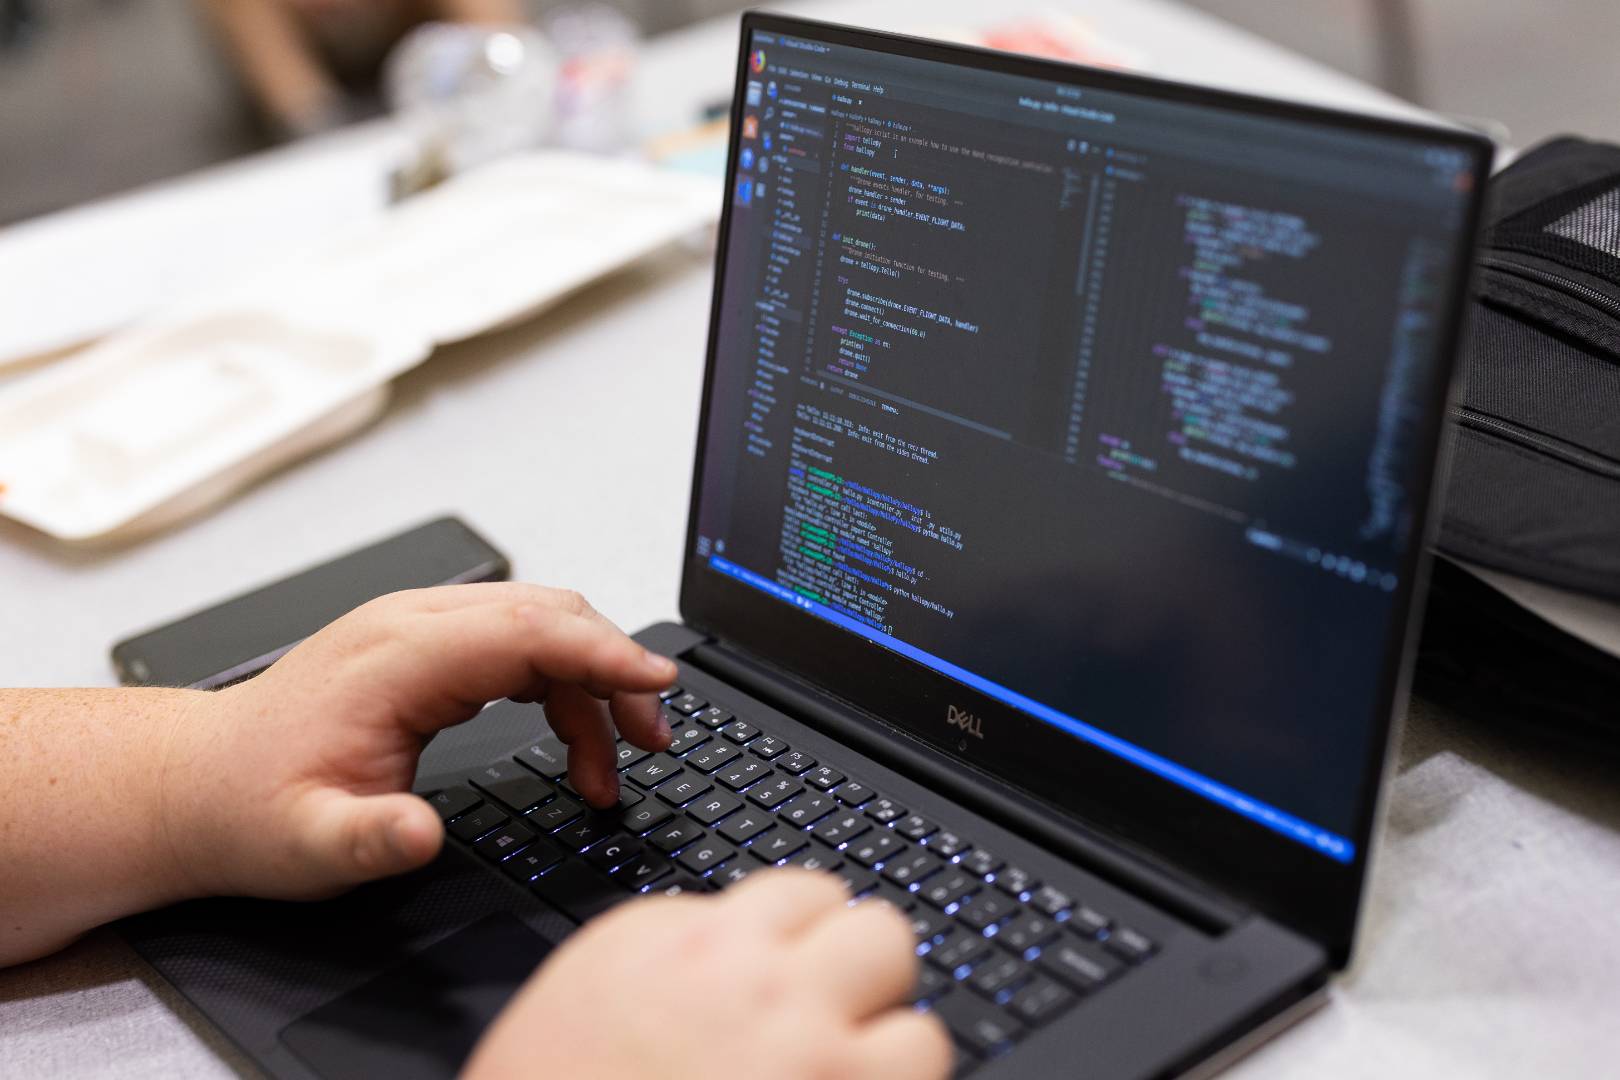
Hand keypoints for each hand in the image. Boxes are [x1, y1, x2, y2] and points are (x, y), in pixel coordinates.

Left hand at [159, 584, 675, 901]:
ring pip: (542, 625)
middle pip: (549, 614)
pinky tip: (574, 740)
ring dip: (594, 681)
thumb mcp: (307, 845)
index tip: (657, 681)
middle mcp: (413, 625)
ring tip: (619, 758)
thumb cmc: (252, 808)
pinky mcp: (429, 646)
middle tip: (653, 739)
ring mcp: (421, 628)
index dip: (601, 653)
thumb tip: (420, 836)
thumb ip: (367, 840)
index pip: (526, 631)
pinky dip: (562, 686)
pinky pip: (520, 644)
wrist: (201, 783)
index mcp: (395, 657)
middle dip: (615, 670)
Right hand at [464, 870, 952, 1079]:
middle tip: (838, 1021)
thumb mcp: (594, 990)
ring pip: (912, 1007)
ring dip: (889, 1044)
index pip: (801, 895)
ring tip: (851, 1078)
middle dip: (863, 975)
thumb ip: (681, 950)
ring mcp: (807, 1054)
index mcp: (684, 944)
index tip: (802, 973)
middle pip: (873, 929)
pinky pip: (919, 1067)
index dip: (807, 942)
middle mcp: (753, 982)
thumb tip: (750, 940)